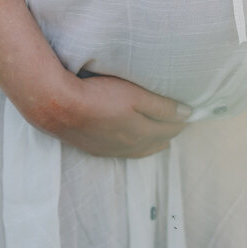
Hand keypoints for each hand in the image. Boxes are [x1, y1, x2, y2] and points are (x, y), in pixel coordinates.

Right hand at [29, 72, 190, 158]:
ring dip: (153, 142)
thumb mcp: (135, 96)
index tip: (188, 112)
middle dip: (169, 132)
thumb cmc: (98, 95)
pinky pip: (122, 152)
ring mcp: (111, 149)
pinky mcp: (95, 148)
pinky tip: (132, 142)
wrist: (58, 107)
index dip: (180, 120)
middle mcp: (129, 146)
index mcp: (142, 133)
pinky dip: (134, 147)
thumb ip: (162, 107)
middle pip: (157, 142)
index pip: (169, 129)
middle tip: (178, 123)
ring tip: (161, 136)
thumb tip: (187, 114)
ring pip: (140, 150)